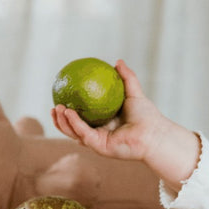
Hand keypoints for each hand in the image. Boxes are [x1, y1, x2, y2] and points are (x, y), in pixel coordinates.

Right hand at [51, 60, 200, 189]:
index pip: (82, 118)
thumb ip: (127, 77)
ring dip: (63, 122)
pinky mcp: (100, 147)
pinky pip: (83, 134)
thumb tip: (118, 61)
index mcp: (104, 123)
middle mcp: (99, 134)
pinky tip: (67, 113)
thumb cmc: (147, 116)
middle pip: (73, 129)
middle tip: (54, 106)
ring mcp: (98, 142)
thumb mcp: (134, 92)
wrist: (154, 133)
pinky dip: (74, 123)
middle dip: (60, 120)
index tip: (61, 98)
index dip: (69, 111)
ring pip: (74, 133)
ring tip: (56, 109)